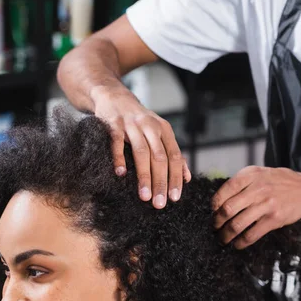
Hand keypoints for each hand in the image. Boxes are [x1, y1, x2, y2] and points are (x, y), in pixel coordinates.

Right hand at [92, 85, 190, 208]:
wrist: (114, 97)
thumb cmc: (138, 121)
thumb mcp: (159, 133)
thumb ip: (172, 154)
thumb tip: (187, 177)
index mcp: (164, 130)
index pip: (174, 157)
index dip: (175, 178)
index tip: (175, 198)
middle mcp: (150, 126)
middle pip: (160, 157)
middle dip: (161, 182)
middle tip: (159, 203)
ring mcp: (131, 124)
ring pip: (141, 152)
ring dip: (144, 176)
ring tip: (144, 196)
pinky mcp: (113, 123)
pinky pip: (117, 141)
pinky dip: (119, 157)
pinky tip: (120, 173)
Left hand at [212, 166, 300, 248]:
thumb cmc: (278, 182)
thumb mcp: (259, 173)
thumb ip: (241, 182)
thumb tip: (219, 200)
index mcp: (250, 176)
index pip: (224, 191)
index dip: (214, 204)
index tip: (212, 211)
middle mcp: (257, 189)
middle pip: (227, 210)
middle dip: (216, 221)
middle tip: (214, 226)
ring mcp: (266, 205)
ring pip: (237, 224)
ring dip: (225, 235)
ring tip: (222, 239)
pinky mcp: (273, 219)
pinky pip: (251, 235)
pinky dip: (240, 242)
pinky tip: (237, 244)